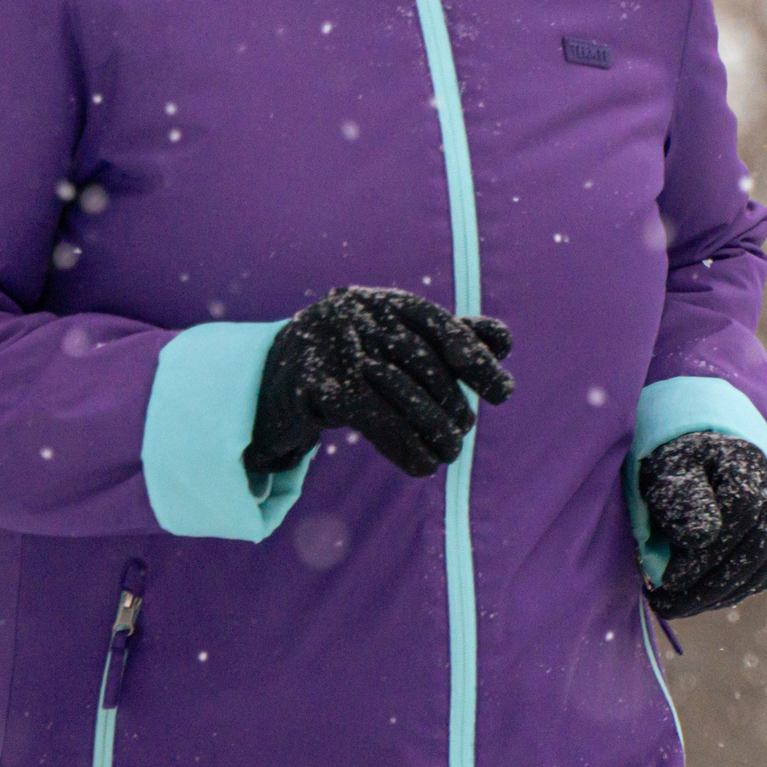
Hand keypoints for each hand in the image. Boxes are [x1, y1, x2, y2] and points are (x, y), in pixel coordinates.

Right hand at [246, 288, 513, 480]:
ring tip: (450, 453)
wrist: (263, 388)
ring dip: (435, 431)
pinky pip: (376, 420)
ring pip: (402, 393)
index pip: (438, 323)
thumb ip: (444, 339)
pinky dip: (407, 447)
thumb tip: (504, 341)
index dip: (474, 357)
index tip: (502, 392)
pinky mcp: (314, 387)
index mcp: (376, 301)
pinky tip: (423, 465)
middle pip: (422, 362)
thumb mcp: (389, 346)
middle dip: (451, 402)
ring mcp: (330, 348)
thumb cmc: (340, 365)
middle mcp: (353, 315)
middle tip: (463, 432)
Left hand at [639, 432, 766, 619]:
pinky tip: (699, 600)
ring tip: (675, 607)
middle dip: (706, 587)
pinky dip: (732, 593)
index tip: (668, 579)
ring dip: (717, 596)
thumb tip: (700, 539)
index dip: (705, 553)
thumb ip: (682, 496)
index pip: (738, 516)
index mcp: (745, 466)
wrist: (699, 455)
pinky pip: (761, 575)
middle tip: (665, 606)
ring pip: (759, 570)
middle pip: (752, 550)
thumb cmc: (677, 464)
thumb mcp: (668, 468)